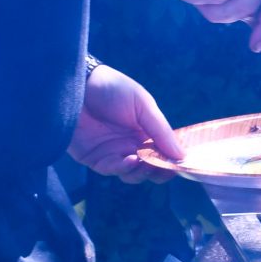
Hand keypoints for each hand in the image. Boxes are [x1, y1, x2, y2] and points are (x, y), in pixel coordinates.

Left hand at [67, 63, 181, 182]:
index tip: (181, 164)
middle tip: (166, 167)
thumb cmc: (112, 89)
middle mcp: (132, 145)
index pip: (164, 153)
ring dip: (143, 173)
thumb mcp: (143, 105)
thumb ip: (161, 130)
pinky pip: (114, 170)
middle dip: (161, 171)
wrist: (78, 86)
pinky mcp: (96, 160)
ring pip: (134, 175)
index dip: (173, 161)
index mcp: (146, 132)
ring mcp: (115, 154)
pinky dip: (125, 168)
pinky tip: (132, 160)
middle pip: (152, 169)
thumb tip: (182, 156)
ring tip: (147, 162)